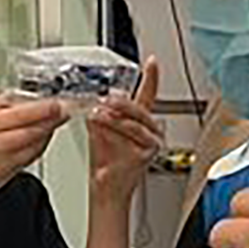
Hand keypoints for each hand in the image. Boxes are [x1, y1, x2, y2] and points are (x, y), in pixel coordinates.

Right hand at [0, 94, 66, 212]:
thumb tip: (19, 99)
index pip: (22, 113)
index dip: (44, 108)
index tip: (56, 101)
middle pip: (34, 128)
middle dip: (53, 118)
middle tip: (65, 110)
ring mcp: (7, 160)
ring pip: (37, 143)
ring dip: (49, 131)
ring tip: (57, 121)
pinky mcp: (12, 172)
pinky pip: (32, 155)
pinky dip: (41, 145)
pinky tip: (43, 138)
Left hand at [89, 56, 163, 202]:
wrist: (106, 185)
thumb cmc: (105, 160)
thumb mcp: (100, 129)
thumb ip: (100, 112)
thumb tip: (95, 98)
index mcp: (140, 121)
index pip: (147, 94)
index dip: (151, 78)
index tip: (152, 62)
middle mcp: (150, 129)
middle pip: (139, 106)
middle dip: (120, 102)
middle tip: (105, 98)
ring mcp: (153, 140)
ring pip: (135, 118)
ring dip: (115, 115)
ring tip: (99, 113)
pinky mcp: (150, 150)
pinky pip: (134, 132)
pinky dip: (118, 127)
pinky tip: (105, 123)